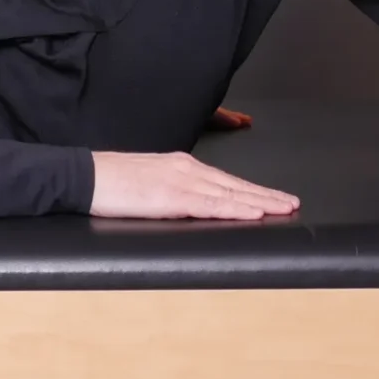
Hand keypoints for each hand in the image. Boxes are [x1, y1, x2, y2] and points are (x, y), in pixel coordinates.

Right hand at [88, 151, 300, 220]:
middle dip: (266, 196)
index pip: (225, 181)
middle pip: (235, 185)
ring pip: (230, 194)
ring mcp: (180, 181)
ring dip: (260, 202)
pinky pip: (211, 205)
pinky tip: (254, 213)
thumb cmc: (112, 183)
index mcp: (181, 166)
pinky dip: (236, 208)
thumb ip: (172, 190)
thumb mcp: (150, 182)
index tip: (275, 198)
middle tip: (292, 204)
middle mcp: (187, 169)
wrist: (86, 176)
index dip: (252, 190)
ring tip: (284, 209)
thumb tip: (189, 204)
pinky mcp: (171, 197)